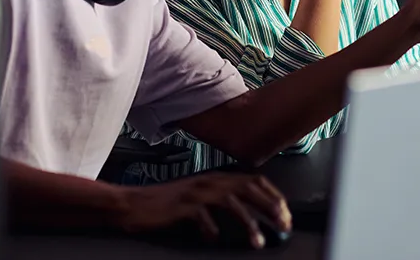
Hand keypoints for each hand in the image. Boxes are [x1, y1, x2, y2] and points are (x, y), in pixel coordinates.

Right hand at [120, 172, 290, 248]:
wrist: (133, 204)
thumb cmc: (167, 205)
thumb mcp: (199, 198)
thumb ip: (222, 201)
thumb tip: (250, 215)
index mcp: (216, 178)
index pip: (254, 179)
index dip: (273, 195)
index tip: (286, 213)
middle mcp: (209, 181)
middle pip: (249, 188)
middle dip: (270, 206)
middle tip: (283, 225)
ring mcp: (196, 192)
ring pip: (232, 202)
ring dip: (249, 222)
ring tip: (258, 241)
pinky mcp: (182, 205)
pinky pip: (203, 216)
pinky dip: (212, 229)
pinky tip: (213, 239)